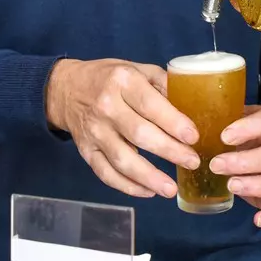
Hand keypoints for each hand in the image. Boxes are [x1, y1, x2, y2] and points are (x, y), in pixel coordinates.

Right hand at [44, 58, 198, 199]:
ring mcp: (94, 132)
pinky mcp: (86, 151)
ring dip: (149, 177)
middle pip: (139, 134)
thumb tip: (193, 106)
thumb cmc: (110, 78)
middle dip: (169, 151)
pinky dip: (127, 186)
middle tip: (192, 161)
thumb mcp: (137, 69)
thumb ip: (164, 85)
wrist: (66, 89)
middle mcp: (106, 107)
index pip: (150, 104)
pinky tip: (148, 191)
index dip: (173, 122)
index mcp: (122, 81)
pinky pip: (106, 174)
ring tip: (171, 189)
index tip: (193, 137)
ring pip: (122, 159)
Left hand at [214, 105, 260, 228]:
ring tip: (230, 186)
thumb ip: (222, 115)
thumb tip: (189, 120)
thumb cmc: (246, 128)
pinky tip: (257, 220)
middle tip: (216, 165)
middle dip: (244, 162)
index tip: (224, 136)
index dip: (249, 129)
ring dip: (256, 186)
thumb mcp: (238, 114)